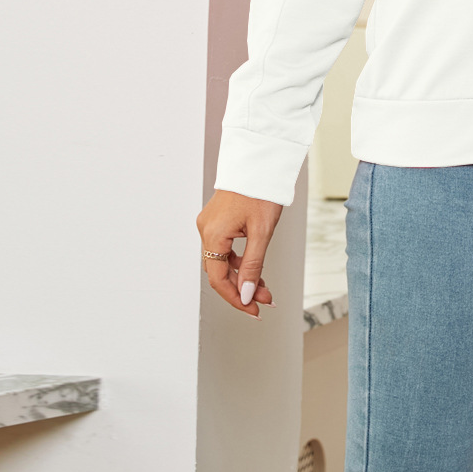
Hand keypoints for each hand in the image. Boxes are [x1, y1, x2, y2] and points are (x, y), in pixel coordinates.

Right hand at [197, 189, 282, 316]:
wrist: (259, 161)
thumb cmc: (261, 190)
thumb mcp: (261, 232)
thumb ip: (252, 265)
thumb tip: (245, 294)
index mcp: (213, 234)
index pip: (218, 279)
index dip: (235, 299)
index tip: (253, 310)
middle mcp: (206, 230)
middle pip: (219, 272)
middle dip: (242, 289)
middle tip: (265, 300)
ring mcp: (210, 224)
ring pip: (222, 261)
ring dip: (242, 276)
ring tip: (264, 287)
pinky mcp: (217, 220)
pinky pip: (224, 248)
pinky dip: (239, 261)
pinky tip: (254, 269)